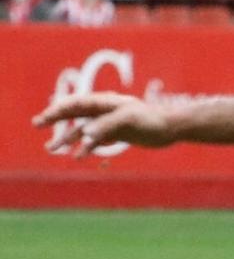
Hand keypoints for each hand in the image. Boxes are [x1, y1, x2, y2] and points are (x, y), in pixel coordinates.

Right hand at [35, 92, 175, 155]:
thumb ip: (106, 126)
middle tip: (36, 125)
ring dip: (67, 137)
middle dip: (55, 119)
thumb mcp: (129, 120)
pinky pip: (96, 139)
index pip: (77, 103)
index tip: (44, 118)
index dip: (59, 109)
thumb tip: (85, 135)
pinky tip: (77, 156)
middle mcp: (105, 110)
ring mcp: (110, 122)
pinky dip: (85, 147)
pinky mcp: (118, 133)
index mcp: (106, 102)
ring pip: (83, 129)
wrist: (172, 127)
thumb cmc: (152, 120)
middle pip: (75, 113)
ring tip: (50, 148)